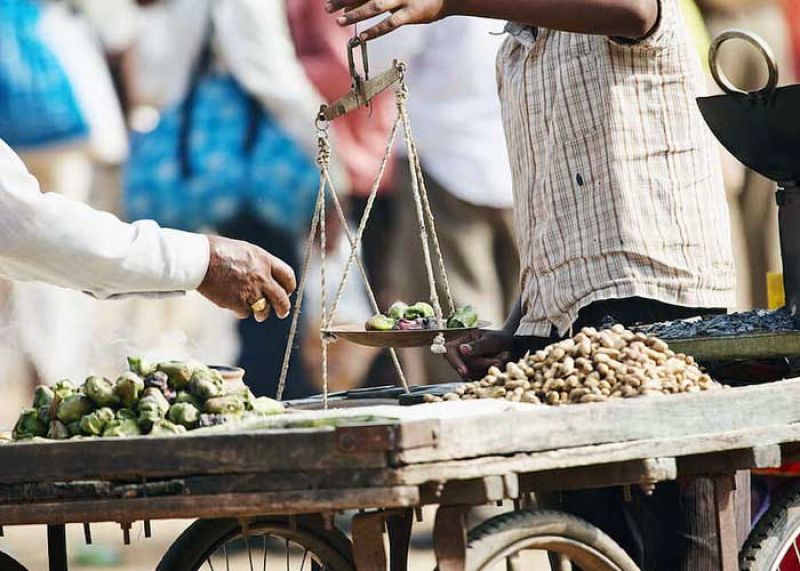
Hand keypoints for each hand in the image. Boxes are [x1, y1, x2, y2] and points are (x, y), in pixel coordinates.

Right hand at [197, 236, 296, 321]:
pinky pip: (245, 312)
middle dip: (284, 308)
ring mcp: (250, 291)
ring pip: (264, 310)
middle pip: (282, 299)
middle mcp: (262, 277)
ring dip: (262, 313)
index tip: (288, 292)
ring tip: (259, 314)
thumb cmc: (218, 251)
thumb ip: (259, 264)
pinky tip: (234, 304)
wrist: (199, 260)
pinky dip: (241, 310)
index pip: (288, 276)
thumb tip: (267, 278)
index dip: (290, 286)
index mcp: (265, 261)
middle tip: (282, 312)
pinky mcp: (237, 303)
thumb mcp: (245, 251)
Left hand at [325, 0, 449, 40]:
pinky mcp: (412, 13)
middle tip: (326, 8)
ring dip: (355, 14)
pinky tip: (362, 37)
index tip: (331, 1)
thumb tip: (363, 6)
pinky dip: (375, 31)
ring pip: (373, 6)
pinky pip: (390, 24)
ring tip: (338, 22)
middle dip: (343, 0)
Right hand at [445, 329, 512, 379]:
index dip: (454, 361)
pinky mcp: (475, 374)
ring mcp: (468, 365)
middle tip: (500, 358)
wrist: (511, 346)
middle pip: (463, 365)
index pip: (449, 351)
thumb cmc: (499, 339)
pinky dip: (492, 374)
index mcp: (461, 341)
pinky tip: (501, 363)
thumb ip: (477, 346)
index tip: (463, 371)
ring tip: (503, 357)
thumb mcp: (490, 340)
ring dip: (489, 368)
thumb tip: (462, 349)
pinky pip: (479, 379)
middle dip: (482, 364)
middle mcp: (461, 354)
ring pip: (472, 374)